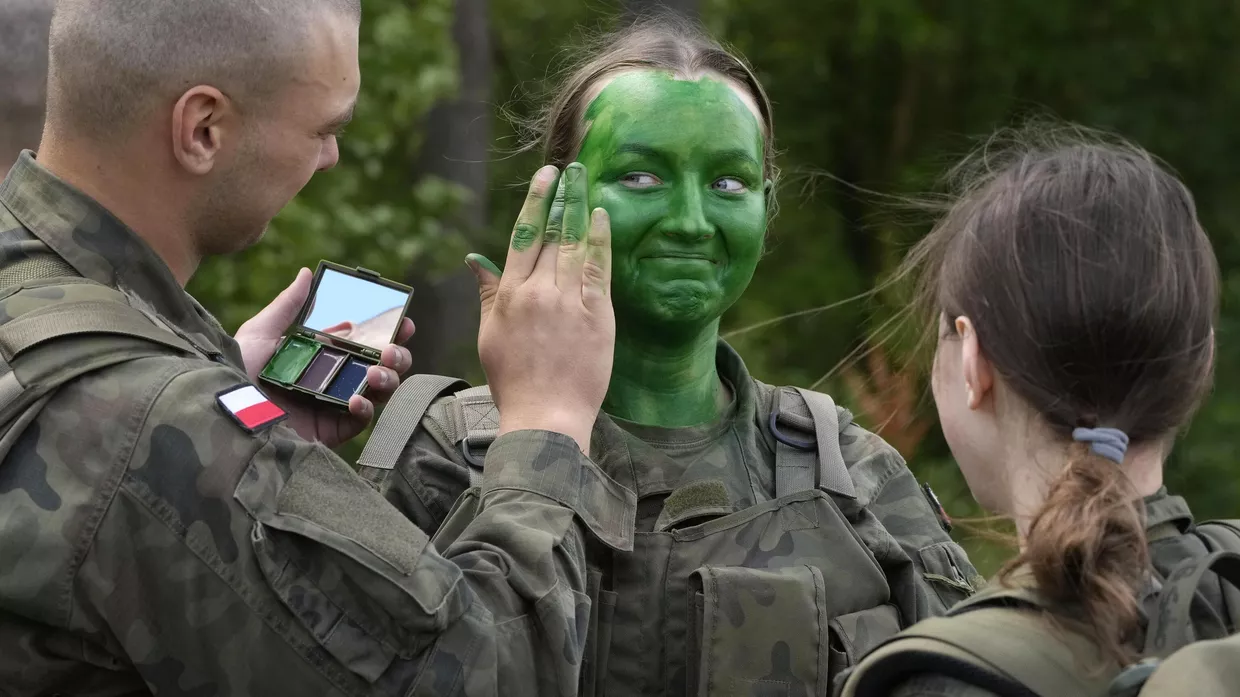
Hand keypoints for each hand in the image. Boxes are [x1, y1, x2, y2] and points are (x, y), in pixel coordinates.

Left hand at [235, 267, 414, 446]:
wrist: (224, 412)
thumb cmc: (237, 371)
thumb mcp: (260, 333)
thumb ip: (288, 306)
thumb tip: (307, 273)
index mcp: (323, 355)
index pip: (365, 342)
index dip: (389, 332)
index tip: (402, 321)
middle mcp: (335, 379)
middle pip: (382, 366)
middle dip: (397, 356)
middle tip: (393, 348)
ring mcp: (335, 406)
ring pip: (380, 392)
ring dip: (388, 378)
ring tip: (376, 371)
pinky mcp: (331, 432)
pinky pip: (361, 421)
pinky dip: (366, 409)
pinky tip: (356, 399)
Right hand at [465, 162, 613, 451]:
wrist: (546, 416)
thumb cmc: (514, 382)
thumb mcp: (490, 336)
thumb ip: (488, 294)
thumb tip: (475, 261)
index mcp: (509, 296)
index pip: (523, 237)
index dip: (535, 204)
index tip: (544, 178)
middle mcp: (538, 292)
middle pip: (551, 234)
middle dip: (560, 198)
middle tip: (569, 169)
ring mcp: (569, 302)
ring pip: (575, 244)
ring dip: (580, 209)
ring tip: (584, 183)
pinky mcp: (597, 316)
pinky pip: (598, 268)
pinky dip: (600, 239)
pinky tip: (602, 217)